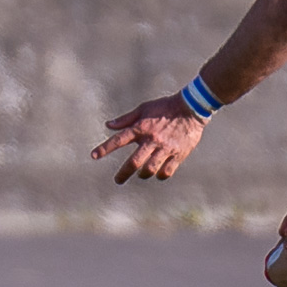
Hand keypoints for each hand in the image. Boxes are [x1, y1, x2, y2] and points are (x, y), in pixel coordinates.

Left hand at [91, 92, 206, 182]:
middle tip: (118, 180)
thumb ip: (126, 119)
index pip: (119, 140)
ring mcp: (165, 148)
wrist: (192, 108)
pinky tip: (158, 173)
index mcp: (142, 128)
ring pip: (150, 169)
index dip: (105, 148)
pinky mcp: (178, 154)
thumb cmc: (165, 107)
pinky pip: (166, 171)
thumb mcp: (144, 109)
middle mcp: (152, 140)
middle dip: (123, 173)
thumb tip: (108, 125)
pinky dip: (160, 175)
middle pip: (134, 162)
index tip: (94, 156)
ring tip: (141, 174)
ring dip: (142, 174)